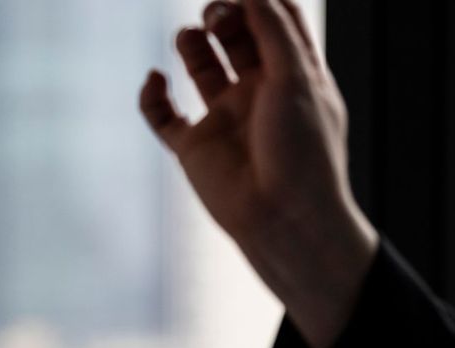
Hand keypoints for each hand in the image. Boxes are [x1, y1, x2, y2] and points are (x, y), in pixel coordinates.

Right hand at [140, 0, 377, 347]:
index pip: (275, 21)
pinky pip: (162, 115)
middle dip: (223, 13)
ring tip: (191, 38)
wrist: (284, 220)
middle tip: (217, 15)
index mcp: (292, 76)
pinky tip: (156, 79)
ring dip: (191, 42)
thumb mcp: (296, 79)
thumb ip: (272, 29)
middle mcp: (258, 93)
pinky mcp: (194, 149)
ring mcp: (225, 119)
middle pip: (236, 34)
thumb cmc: (303, 152)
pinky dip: (152, 94)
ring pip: (199, 65)